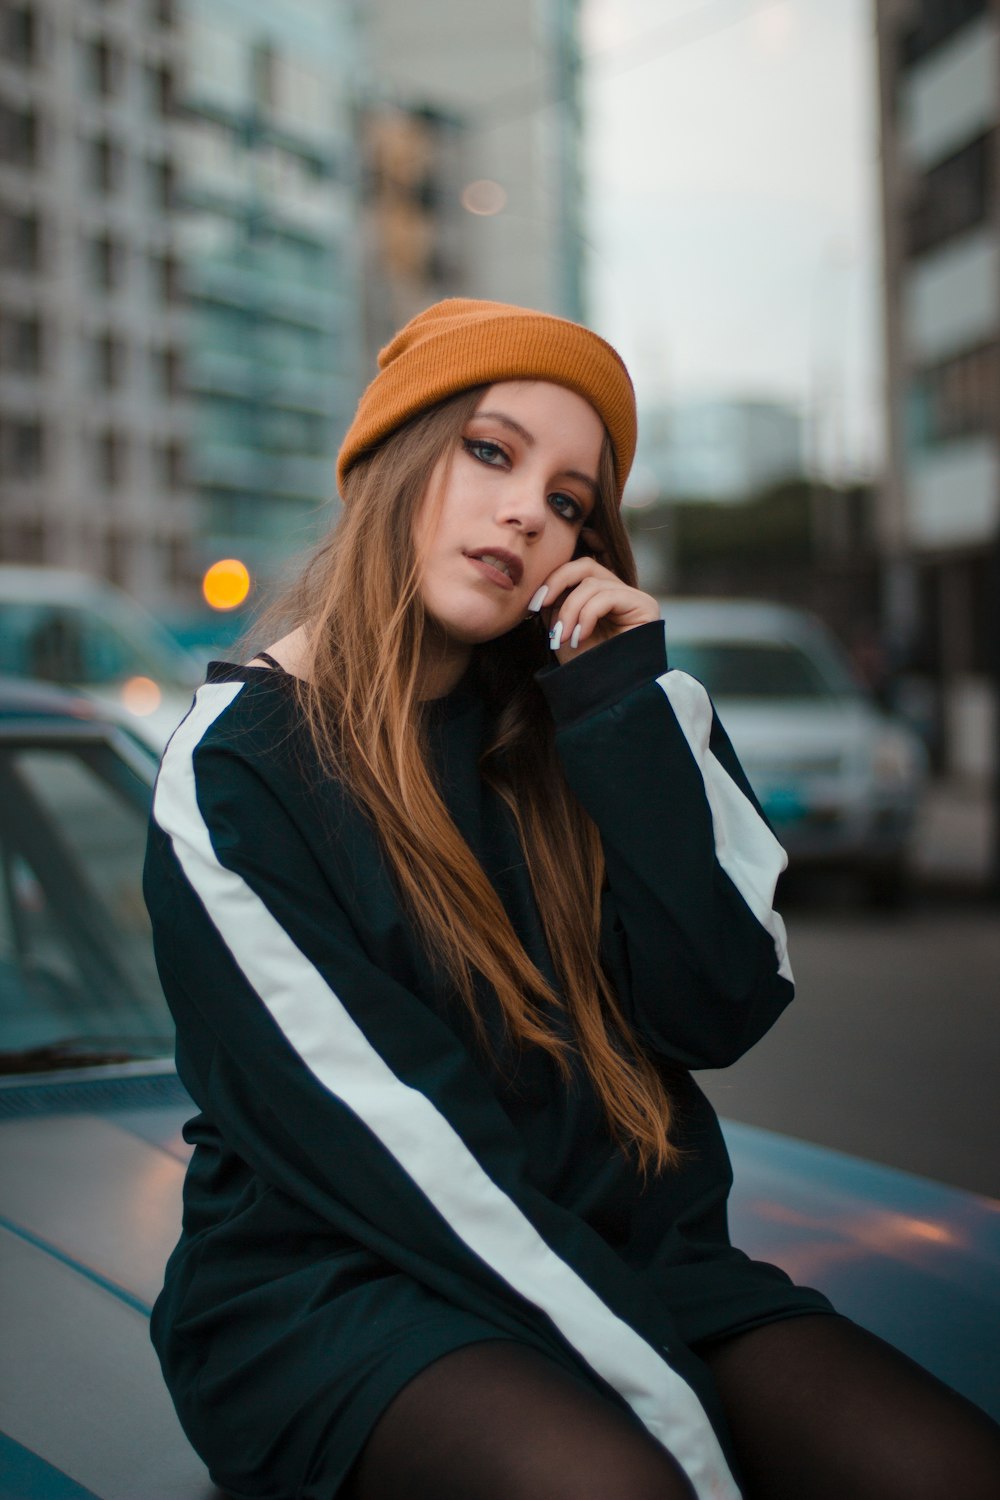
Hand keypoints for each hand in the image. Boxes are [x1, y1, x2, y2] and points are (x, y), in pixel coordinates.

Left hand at [533, 558, 658, 661]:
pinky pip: (608, 596)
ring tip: (563, 637)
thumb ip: (556, 603)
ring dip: (570, 610)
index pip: (577, 570)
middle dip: (557, 583)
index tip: (532, 605)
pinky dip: (587, 615)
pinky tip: (580, 637)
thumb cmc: (584, 667)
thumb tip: (543, 584)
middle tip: (540, 606)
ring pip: (592, 584)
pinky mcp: (645, 605)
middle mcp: (620, 592)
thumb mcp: (562, 629)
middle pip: (586, 566)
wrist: (606, 697)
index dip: (552, 580)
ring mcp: (634, 598)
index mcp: (600, 596)